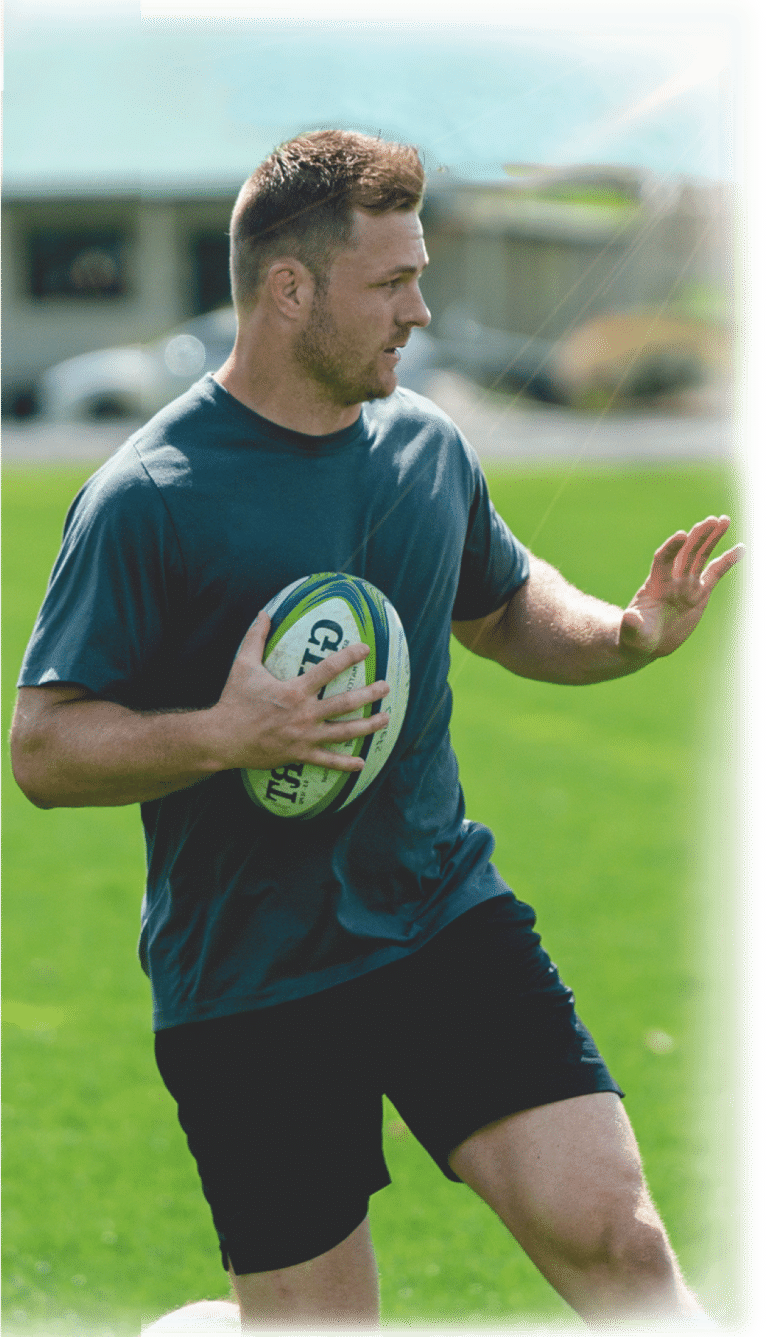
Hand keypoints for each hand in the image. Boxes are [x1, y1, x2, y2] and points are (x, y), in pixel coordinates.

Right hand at [211, 610, 390, 772]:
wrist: (222, 738)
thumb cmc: (234, 700)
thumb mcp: (243, 665)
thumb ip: (255, 638)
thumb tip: (264, 612)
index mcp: (294, 691)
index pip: (328, 670)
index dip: (349, 657)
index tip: (366, 649)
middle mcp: (304, 714)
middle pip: (345, 703)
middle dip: (369, 694)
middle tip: (386, 686)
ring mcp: (304, 737)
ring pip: (344, 732)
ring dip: (368, 726)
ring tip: (386, 718)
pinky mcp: (300, 755)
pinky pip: (327, 761)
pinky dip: (345, 764)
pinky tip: (362, 763)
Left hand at [619, 515, 745, 659]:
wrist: (648, 642)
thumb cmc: (636, 637)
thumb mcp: (632, 633)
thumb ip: (632, 625)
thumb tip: (629, 618)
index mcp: (655, 585)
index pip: (663, 560)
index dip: (671, 548)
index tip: (682, 535)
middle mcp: (672, 580)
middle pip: (686, 553)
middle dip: (698, 536)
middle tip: (712, 520)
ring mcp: (687, 585)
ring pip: (701, 557)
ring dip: (712, 538)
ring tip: (724, 520)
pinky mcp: (700, 594)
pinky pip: (715, 573)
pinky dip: (727, 561)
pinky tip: (740, 548)